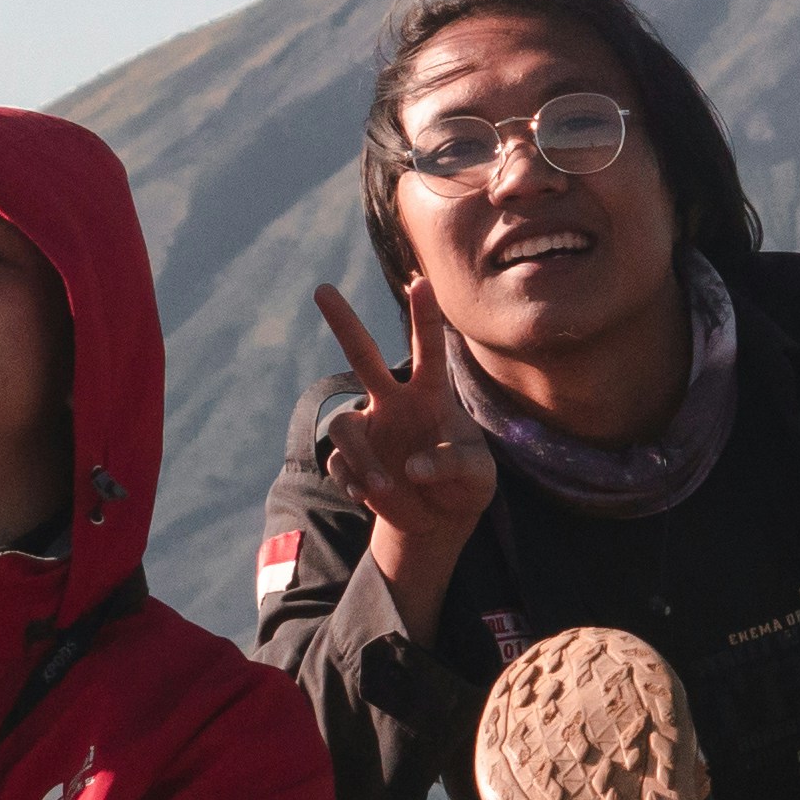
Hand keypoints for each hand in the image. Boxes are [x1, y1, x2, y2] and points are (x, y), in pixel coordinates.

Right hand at [309, 276, 499, 567]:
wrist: (440, 518)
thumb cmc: (466, 483)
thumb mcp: (477, 476)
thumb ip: (453, 465)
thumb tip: (412, 468)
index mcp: (431, 395)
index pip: (428, 350)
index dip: (425, 317)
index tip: (421, 281)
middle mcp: (394, 403)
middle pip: (363, 356)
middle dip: (343, 323)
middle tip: (322, 289)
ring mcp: (370, 429)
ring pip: (345, 427)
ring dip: (363, 460)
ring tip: (384, 489)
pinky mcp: (352, 460)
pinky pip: (339, 462)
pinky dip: (352, 481)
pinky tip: (367, 496)